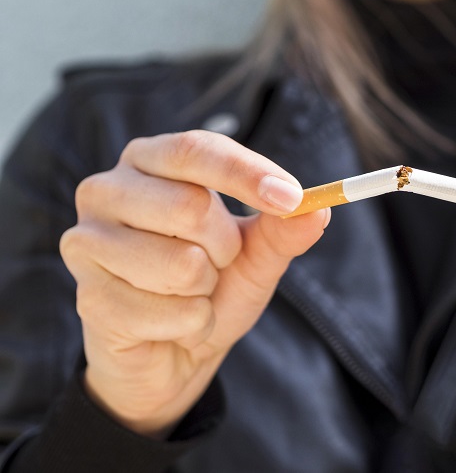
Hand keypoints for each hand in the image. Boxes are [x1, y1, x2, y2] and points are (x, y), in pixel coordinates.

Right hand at [60, 131, 328, 436]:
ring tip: (190, 292)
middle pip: (190, 206)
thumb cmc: (211, 287)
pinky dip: (189, 324)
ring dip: (205, 290)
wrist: (171, 354)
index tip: (293, 198)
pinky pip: (166, 312)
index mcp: (148, 161)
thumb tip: (319, 209)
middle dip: (226, 248)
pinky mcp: (87, 295)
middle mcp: (106, 190)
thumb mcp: (256, 254)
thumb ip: (284, 228)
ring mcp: (87, 242)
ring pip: (181, 264)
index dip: (247, 174)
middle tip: (218, 263)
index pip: (196, 149)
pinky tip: (171, 323)